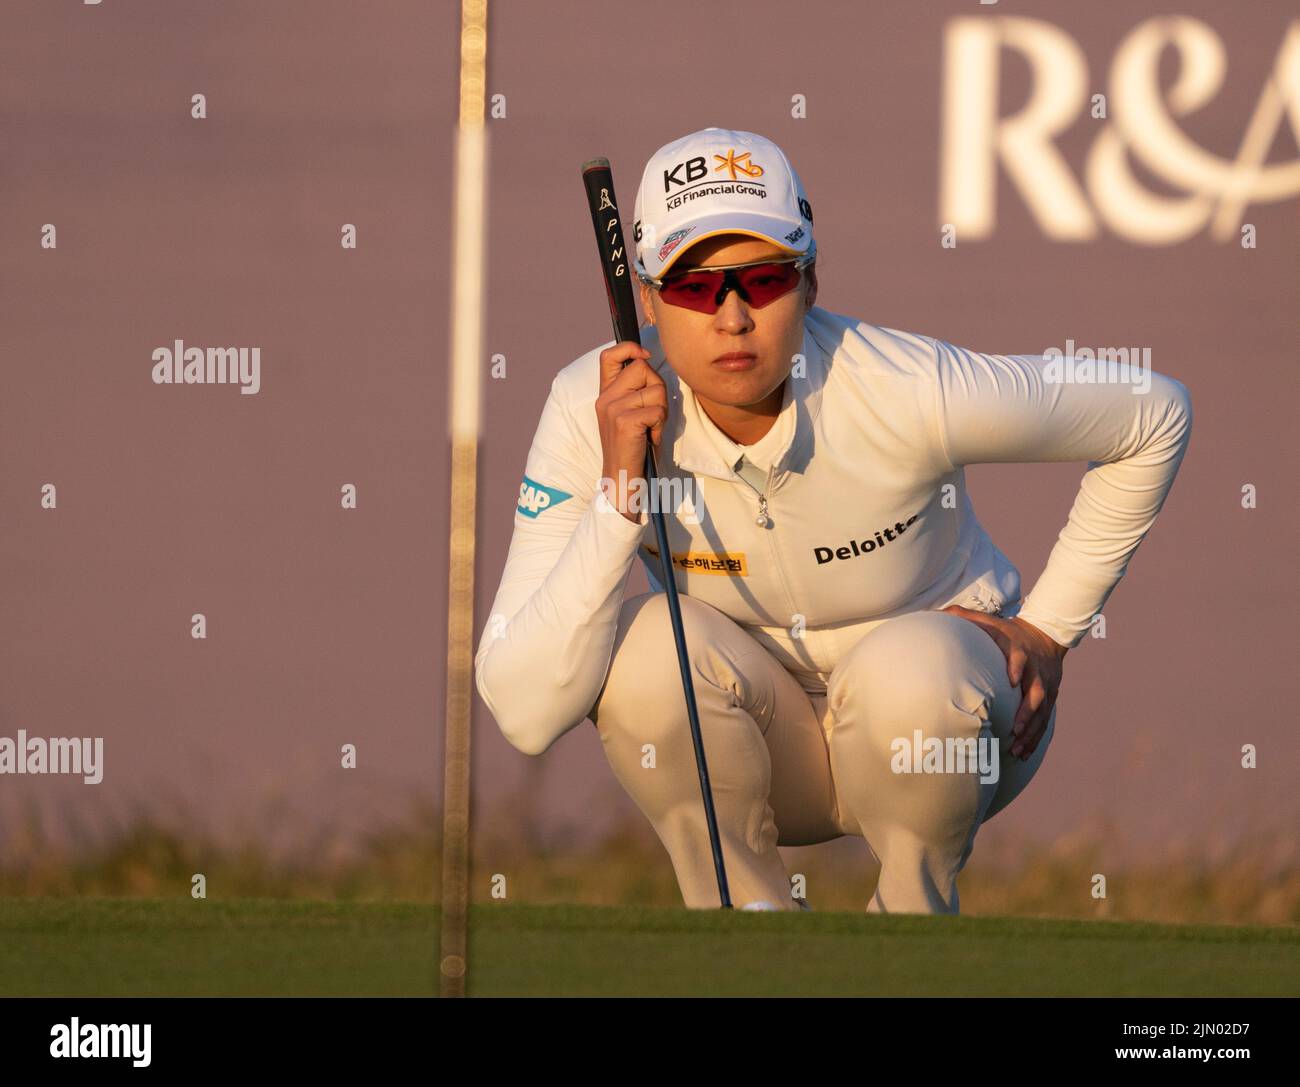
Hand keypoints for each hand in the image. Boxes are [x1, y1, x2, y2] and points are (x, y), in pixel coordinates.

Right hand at [595, 341, 667, 522]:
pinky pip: (657, 410)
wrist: (621, 480)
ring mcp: (613, 409)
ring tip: (651, 429)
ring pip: (655, 389)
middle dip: (658, 388)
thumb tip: (650, 365)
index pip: (610, 355)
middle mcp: (605, 398)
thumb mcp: (630, 415)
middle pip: (643, 368)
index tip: (646, 358)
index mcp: (605, 394)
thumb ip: (636, 391)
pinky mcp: (624, 421)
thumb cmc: (633, 448)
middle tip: (653, 414)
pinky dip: (660, 426)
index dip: (630, 348)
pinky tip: (650, 439)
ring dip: (662, 411)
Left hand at [939, 605, 1067, 760]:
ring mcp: (1046, 687)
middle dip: (1026, 713)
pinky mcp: (1050, 698)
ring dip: (1029, 733)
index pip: (1020, 659)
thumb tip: (939, 611)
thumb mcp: (992, 622)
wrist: (1046, 635)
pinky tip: (1024, 754)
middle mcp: (1036, 672)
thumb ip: (967, 618)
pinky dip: (1034, 737)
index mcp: (1020, 652)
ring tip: (1016, 751)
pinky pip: (1044, 721)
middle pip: (1036, 693)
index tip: (1012, 680)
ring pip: (1041, 713)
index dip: (1017, 667)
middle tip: (1013, 730)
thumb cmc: (1009, 631)